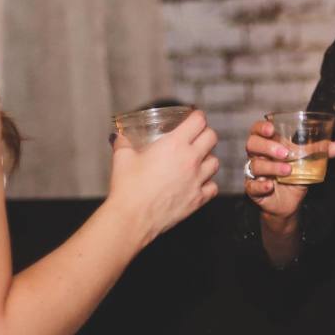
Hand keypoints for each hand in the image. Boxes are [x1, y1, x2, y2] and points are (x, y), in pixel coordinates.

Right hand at [106, 109, 219, 241]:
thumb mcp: (122, 158)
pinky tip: (198, 183)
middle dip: (205, 135)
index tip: (194, 118)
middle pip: (212, 138)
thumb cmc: (128, 187)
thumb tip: (119, 138)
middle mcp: (190, 160)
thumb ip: (123, 144)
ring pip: (215, 162)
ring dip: (208, 159)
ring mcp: (197, 180)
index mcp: (174, 145)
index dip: (197, 117)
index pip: (198, 121)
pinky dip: (208, 184)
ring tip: (198, 161)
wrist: (133, 217)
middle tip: (197, 137)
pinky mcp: (198, 199)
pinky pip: (213, 187)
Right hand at [243, 117, 334, 220]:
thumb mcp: (308, 162)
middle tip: (285, 153)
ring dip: (272, 167)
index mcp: (268, 144)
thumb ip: (320, 153)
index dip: (261, 127)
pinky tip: (270, 185)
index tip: (271, 129)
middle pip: (252, 144)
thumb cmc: (295, 175)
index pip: (257, 130)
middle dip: (267, 147)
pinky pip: (251, 186)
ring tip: (288, 170)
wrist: (290, 202)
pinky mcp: (253, 189)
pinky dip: (260, 185)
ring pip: (255, 165)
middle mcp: (258, 156)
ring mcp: (254, 173)